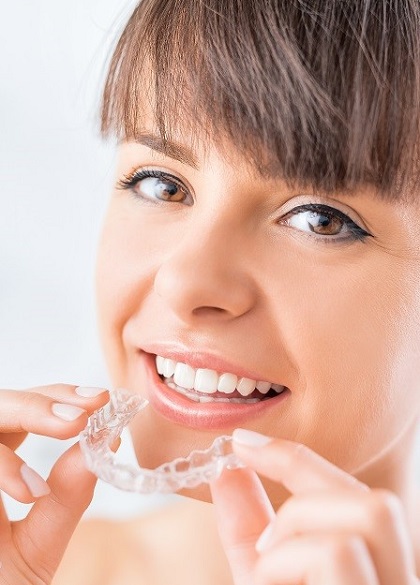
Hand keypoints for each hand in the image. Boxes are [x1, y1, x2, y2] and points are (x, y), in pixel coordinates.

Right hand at [0, 384, 108, 584]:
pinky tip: (29, 491)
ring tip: (71, 429)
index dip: (59, 395)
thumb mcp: (36, 547)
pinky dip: (0, 465)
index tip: (101, 398)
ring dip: (27, 415)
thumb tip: (107, 442)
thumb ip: (68, 497)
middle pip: (0, 405)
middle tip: (84, 412)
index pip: (24, 414)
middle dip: (43, 400)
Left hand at [211, 429, 418, 584]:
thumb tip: (227, 471)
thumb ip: (248, 529)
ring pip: (372, 511)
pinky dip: (285, 559)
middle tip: (258, 519)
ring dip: (300, 525)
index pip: (360, 496)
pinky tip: (268, 581)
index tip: (242, 442)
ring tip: (268, 565)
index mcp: (375, 568)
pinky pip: (337, 552)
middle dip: (306, 481)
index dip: (297, 458)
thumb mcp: (260, 576)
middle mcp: (397, 581)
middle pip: (378, 498)